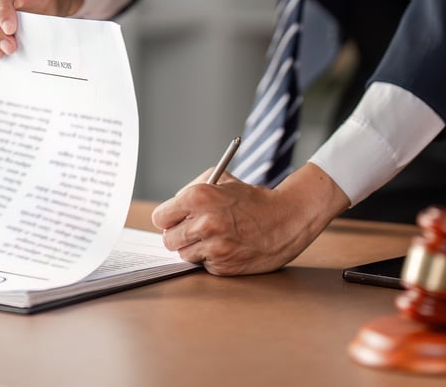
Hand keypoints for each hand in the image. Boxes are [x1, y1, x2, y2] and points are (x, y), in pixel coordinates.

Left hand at [151, 163, 350, 275]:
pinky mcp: (224, 266)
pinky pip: (203, 265)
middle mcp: (205, 222)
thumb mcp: (222, 179)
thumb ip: (192, 190)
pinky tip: (227, 247)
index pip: (160, 217)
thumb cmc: (252, 199)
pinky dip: (211, 258)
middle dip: (178, 235)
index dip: (168, 219)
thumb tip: (171, 207)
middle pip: (168, 239)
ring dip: (194, 248)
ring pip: (184, 254)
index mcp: (199, 197)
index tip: (173, 220)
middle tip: (192, 231)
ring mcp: (215, 246)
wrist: (286, 220)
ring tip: (213, 237)